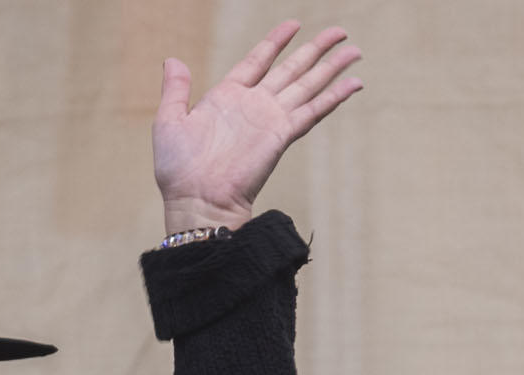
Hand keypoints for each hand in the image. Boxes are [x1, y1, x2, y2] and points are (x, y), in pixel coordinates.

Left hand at [152, 19, 363, 236]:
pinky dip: (333, 97)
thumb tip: (172, 60)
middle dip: (316, 49)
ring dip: (331, 67)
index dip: (276, 41)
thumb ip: (175, 90)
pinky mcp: (281, 135)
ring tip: (354, 49)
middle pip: (292, 69)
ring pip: (307, 85)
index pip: (258, 60)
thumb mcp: (169, 122)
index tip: (294, 24)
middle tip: (340, 31)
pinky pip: (312, 111)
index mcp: (227, 96)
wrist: (197, 202)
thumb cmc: (178, 171)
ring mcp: (270, 119)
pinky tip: (354, 84)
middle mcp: (254, 105)